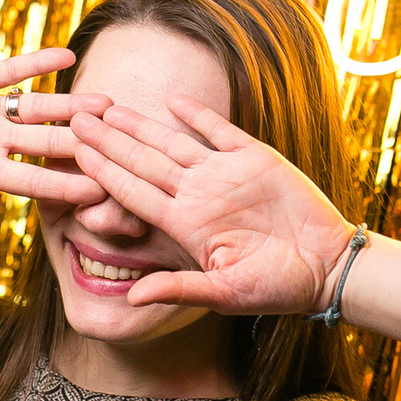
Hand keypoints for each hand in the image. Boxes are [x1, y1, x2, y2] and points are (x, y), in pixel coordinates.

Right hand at [0, 47, 110, 268]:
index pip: (33, 180)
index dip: (64, 184)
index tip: (100, 188)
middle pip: (45, 142)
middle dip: (81, 142)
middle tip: (119, 141)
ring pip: (36, 107)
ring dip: (69, 104)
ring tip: (105, 102)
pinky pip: (10, 70)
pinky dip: (35, 62)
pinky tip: (69, 55)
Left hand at [68, 95, 355, 313]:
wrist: (327, 267)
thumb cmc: (277, 288)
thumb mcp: (225, 293)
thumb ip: (178, 289)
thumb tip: (130, 300)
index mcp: (185, 225)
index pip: (133, 193)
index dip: (103, 172)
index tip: (73, 154)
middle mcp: (198, 195)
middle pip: (142, 162)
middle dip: (108, 140)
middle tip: (73, 117)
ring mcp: (224, 175)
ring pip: (173, 143)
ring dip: (141, 125)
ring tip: (108, 107)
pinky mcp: (255, 159)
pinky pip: (220, 132)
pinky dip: (199, 116)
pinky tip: (173, 101)